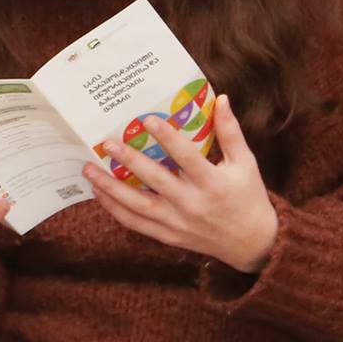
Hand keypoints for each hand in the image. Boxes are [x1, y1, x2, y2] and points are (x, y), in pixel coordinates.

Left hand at [87, 94, 278, 273]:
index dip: (167, 138)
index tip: (147, 119)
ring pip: (138, 206)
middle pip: (156, 181)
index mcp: (213, 183)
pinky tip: (100, 193)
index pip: (187, 157)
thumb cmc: (248, 196)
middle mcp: (192, 204)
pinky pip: (137, 223)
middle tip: (108, 143)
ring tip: (89, 170)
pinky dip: (116, 210)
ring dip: (111, 188)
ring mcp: (178, 223)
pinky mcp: (169, 236)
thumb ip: (231, 132)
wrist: (252, 243)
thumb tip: (220, 98)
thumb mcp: (245, 163)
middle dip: (129, 161)